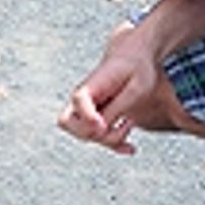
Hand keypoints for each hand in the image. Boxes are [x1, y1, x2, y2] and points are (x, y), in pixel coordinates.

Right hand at [58, 23, 162, 152]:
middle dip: (91, 134)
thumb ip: (117, 107)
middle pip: (67, 121)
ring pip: (80, 133)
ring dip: (104, 140)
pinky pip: (95, 136)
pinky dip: (112, 145)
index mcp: (92, 84)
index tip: (103, 126)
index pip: (78, 99)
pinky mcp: (96, 116)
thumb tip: (101, 128)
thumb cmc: (137, 68)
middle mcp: (83, 97)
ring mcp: (87, 108)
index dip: (87, 116)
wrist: (135, 57)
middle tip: (117, 127)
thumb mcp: (136, 88)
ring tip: (128, 126)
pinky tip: (130, 148)